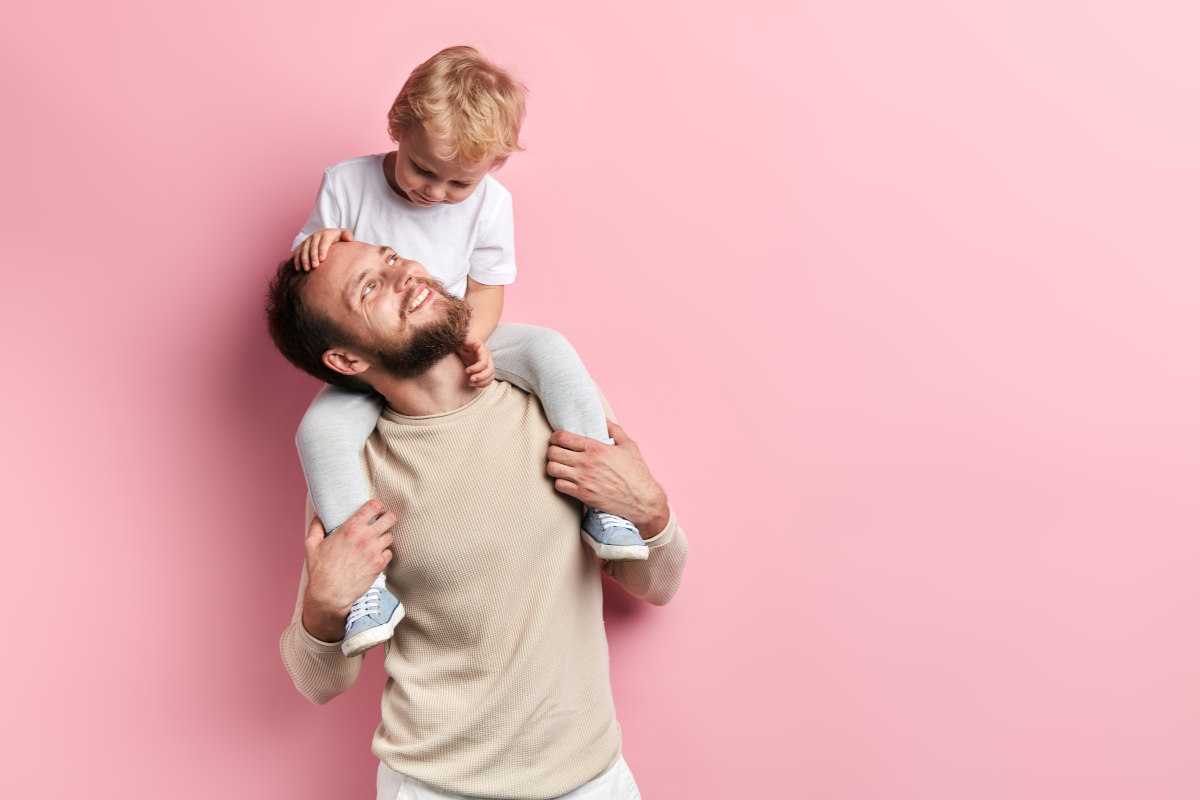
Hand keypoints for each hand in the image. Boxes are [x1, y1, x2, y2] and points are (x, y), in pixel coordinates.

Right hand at [292, 228, 353, 270]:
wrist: (327, 236)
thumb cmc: (338, 238)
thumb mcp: (343, 234)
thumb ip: (347, 235)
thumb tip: (349, 238)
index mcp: (326, 234)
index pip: (324, 242)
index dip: (322, 250)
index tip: (322, 259)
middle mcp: (315, 236)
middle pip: (313, 246)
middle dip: (313, 256)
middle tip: (315, 266)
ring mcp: (308, 240)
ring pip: (304, 250)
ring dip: (304, 259)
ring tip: (306, 269)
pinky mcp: (302, 245)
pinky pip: (297, 252)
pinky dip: (297, 260)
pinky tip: (298, 268)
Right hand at [301, 500, 395, 641]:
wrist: (330, 595)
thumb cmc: (320, 570)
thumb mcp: (311, 545)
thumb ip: (316, 526)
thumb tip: (318, 515)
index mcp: (350, 528)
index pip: (374, 506)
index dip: (376, 505)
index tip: (374, 509)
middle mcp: (366, 537)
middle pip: (390, 518)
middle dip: (386, 518)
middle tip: (380, 521)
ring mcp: (374, 551)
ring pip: (390, 536)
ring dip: (384, 536)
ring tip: (375, 540)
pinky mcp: (379, 565)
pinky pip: (389, 552)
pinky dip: (384, 552)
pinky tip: (375, 554)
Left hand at [457, 341, 494, 387]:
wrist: (467, 347)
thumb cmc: (464, 345)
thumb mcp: (465, 343)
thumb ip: (470, 344)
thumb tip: (477, 344)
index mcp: (484, 351)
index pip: (484, 362)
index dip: (476, 368)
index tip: (466, 371)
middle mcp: (489, 359)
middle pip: (490, 371)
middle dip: (480, 377)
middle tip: (470, 380)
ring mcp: (489, 366)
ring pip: (491, 377)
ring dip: (481, 382)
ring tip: (470, 383)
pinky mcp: (487, 372)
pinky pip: (489, 380)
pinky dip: (483, 384)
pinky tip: (474, 384)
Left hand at [546, 420, 669, 535]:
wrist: (641, 500)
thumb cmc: (636, 473)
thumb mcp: (629, 446)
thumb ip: (614, 430)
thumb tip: (604, 419)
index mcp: (596, 448)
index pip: (562, 437)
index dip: (556, 437)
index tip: (558, 440)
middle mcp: (586, 462)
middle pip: (552, 452)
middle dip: (552, 451)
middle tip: (558, 453)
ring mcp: (582, 479)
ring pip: (552, 469)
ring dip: (554, 467)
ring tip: (561, 467)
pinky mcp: (582, 494)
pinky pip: (558, 486)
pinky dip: (560, 482)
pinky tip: (567, 480)